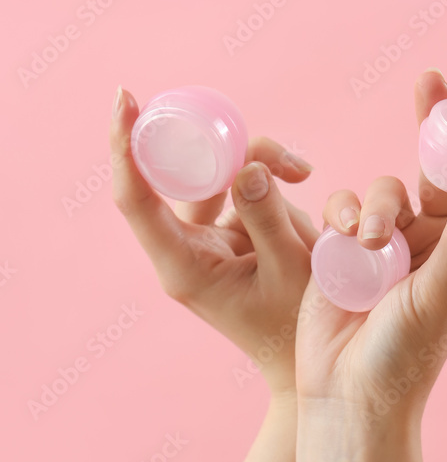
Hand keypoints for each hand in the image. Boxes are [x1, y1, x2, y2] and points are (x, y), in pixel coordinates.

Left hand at [109, 86, 317, 394]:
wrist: (307, 363)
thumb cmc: (297, 327)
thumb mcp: (290, 271)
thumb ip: (268, 217)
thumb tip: (247, 164)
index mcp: (182, 266)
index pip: (136, 199)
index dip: (124, 147)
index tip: (125, 99)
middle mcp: (185, 250)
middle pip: (176, 177)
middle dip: (216, 145)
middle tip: (257, 139)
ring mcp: (207, 241)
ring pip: (213, 176)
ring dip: (254, 161)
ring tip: (301, 169)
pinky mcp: (231, 234)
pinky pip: (239, 187)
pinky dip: (266, 176)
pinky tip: (298, 176)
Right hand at [295, 48, 446, 417]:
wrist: (344, 392)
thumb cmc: (403, 357)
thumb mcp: (441, 296)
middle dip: (439, 119)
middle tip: (432, 80)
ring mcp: (401, 238)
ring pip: (388, 184)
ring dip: (375, 205)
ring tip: (368, 245)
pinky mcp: (355, 243)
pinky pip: (348, 204)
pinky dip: (343, 217)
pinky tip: (342, 247)